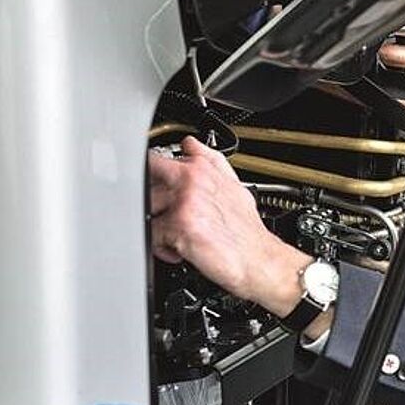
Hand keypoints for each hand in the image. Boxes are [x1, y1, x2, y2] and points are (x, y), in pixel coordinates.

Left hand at [148, 136, 310, 316]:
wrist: (260, 261)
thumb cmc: (247, 231)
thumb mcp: (234, 187)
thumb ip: (210, 161)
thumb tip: (191, 143)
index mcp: (202, 168)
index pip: (157, 158)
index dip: (152, 176)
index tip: (155, 187)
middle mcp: (192, 180)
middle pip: (144, 184)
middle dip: (151, 202)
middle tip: (167, 217)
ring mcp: (185, 201)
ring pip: (145, 208)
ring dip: (156, 225)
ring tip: (175, 234)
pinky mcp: (178, 225)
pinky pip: (151, 234)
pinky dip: (161, 246)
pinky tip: (178, 249)